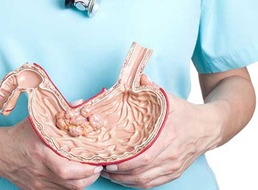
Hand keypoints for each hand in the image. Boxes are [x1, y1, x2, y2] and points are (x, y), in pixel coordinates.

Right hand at [0, 118, 101, 189]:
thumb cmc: (19, 135)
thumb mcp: (39, 120)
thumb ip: (62, 112)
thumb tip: (82, 105)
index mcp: (41, 154)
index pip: (68, 170)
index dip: (86, 169)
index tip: (98, 163)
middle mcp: (40, 172)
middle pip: (72, 185)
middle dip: (90, 177)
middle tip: (97, 167)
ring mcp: (38, 184)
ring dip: (83, 182)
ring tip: (89, 172)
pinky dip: (70, 186)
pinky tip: (74, 177)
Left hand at [101, 75, 221, 188]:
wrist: (208, 127)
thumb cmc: (186, 113)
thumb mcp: (169, 99)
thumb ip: (151, 89)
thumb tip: (137, 78)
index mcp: (168, 138)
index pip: (144, 157)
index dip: (125, 163)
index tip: (108, 162)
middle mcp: (171, 156)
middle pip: (141, 173)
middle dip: (119, 174)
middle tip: (102, 168)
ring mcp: (173, 167)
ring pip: (145, 181)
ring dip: (125, 181)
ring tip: (109, 174)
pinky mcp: (175, 173)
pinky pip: (153, 184)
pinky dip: (137, 184)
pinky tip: (125, 179)